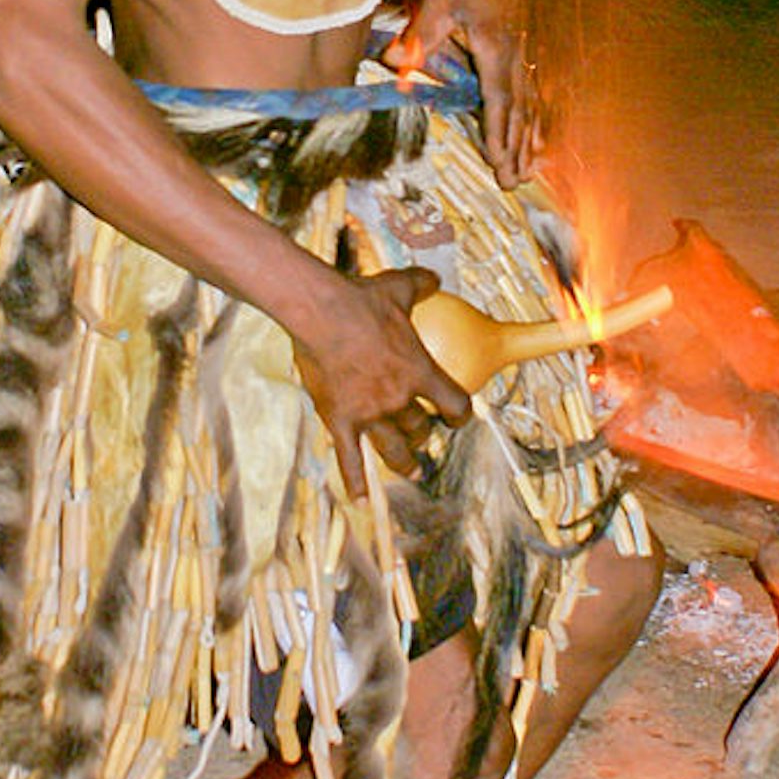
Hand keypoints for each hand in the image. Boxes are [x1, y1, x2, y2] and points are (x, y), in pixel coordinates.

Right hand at [292, 266, 472, 497]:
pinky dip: (356, 482)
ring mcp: (369, 413)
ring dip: (406, 462)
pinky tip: (361, 501)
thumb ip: (421, 284)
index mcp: (419, 370)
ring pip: (394, 449)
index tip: (457, 416)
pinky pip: (350, 458)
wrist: (318, 311)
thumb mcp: (397, 287)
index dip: (460, 414)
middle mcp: (398, 398)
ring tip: (412, 469)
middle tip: (423, 432)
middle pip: (421, 427)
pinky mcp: (339, 419)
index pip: (455, 403)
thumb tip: (433, 278)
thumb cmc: (359, 299)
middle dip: (425, 432)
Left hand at [385, 0, 538, 189]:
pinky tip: (537, 147)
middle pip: (518, 112)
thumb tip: (394, 65)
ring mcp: (525, 60)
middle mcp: (517, 60)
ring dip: (528, 144)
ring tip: (527, 174)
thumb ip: (419, 38)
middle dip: (515, 150)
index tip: (499, 160)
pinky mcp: (526, 59)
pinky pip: (534, 98)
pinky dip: (535, 126)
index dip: (499, 132)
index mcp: (496, 49)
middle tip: (513, 183)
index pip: (497, 99)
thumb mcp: (437, 4)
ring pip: (529, 109)